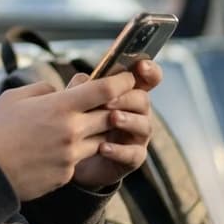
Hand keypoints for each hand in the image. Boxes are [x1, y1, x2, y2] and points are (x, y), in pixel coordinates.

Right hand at [0, 72, 136, 201]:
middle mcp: (72, 130)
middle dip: (116, 107)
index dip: (122, 81)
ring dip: (98, 130)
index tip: (128, 77)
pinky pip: (83, 158)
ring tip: (84, 125)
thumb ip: (44, 90)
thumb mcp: (15, 98)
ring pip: (102, 139)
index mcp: (60, 106)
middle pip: (111, 115)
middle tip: (115, 100)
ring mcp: (71, 155)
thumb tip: (60, 92)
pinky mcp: (67, 174)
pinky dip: (79, 150)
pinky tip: (61, 148)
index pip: (105, 90)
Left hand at [70, 57, 163, 189]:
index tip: (141, 66)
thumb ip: (82, 89)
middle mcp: (138, 113)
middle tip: (108, 100)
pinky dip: (119, 150)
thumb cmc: (80, 122)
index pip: (148, 78)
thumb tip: (84, 79)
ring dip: (128, 120)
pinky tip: (103, 148)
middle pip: (144, 100)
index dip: (149, 70)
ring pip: (144, 125)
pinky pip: (133, 154)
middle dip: (127, 98)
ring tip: (112, 119)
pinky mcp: (133, 158)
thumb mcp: (78, 102)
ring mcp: (138, 136)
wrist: (73, 157)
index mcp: (129, 93)